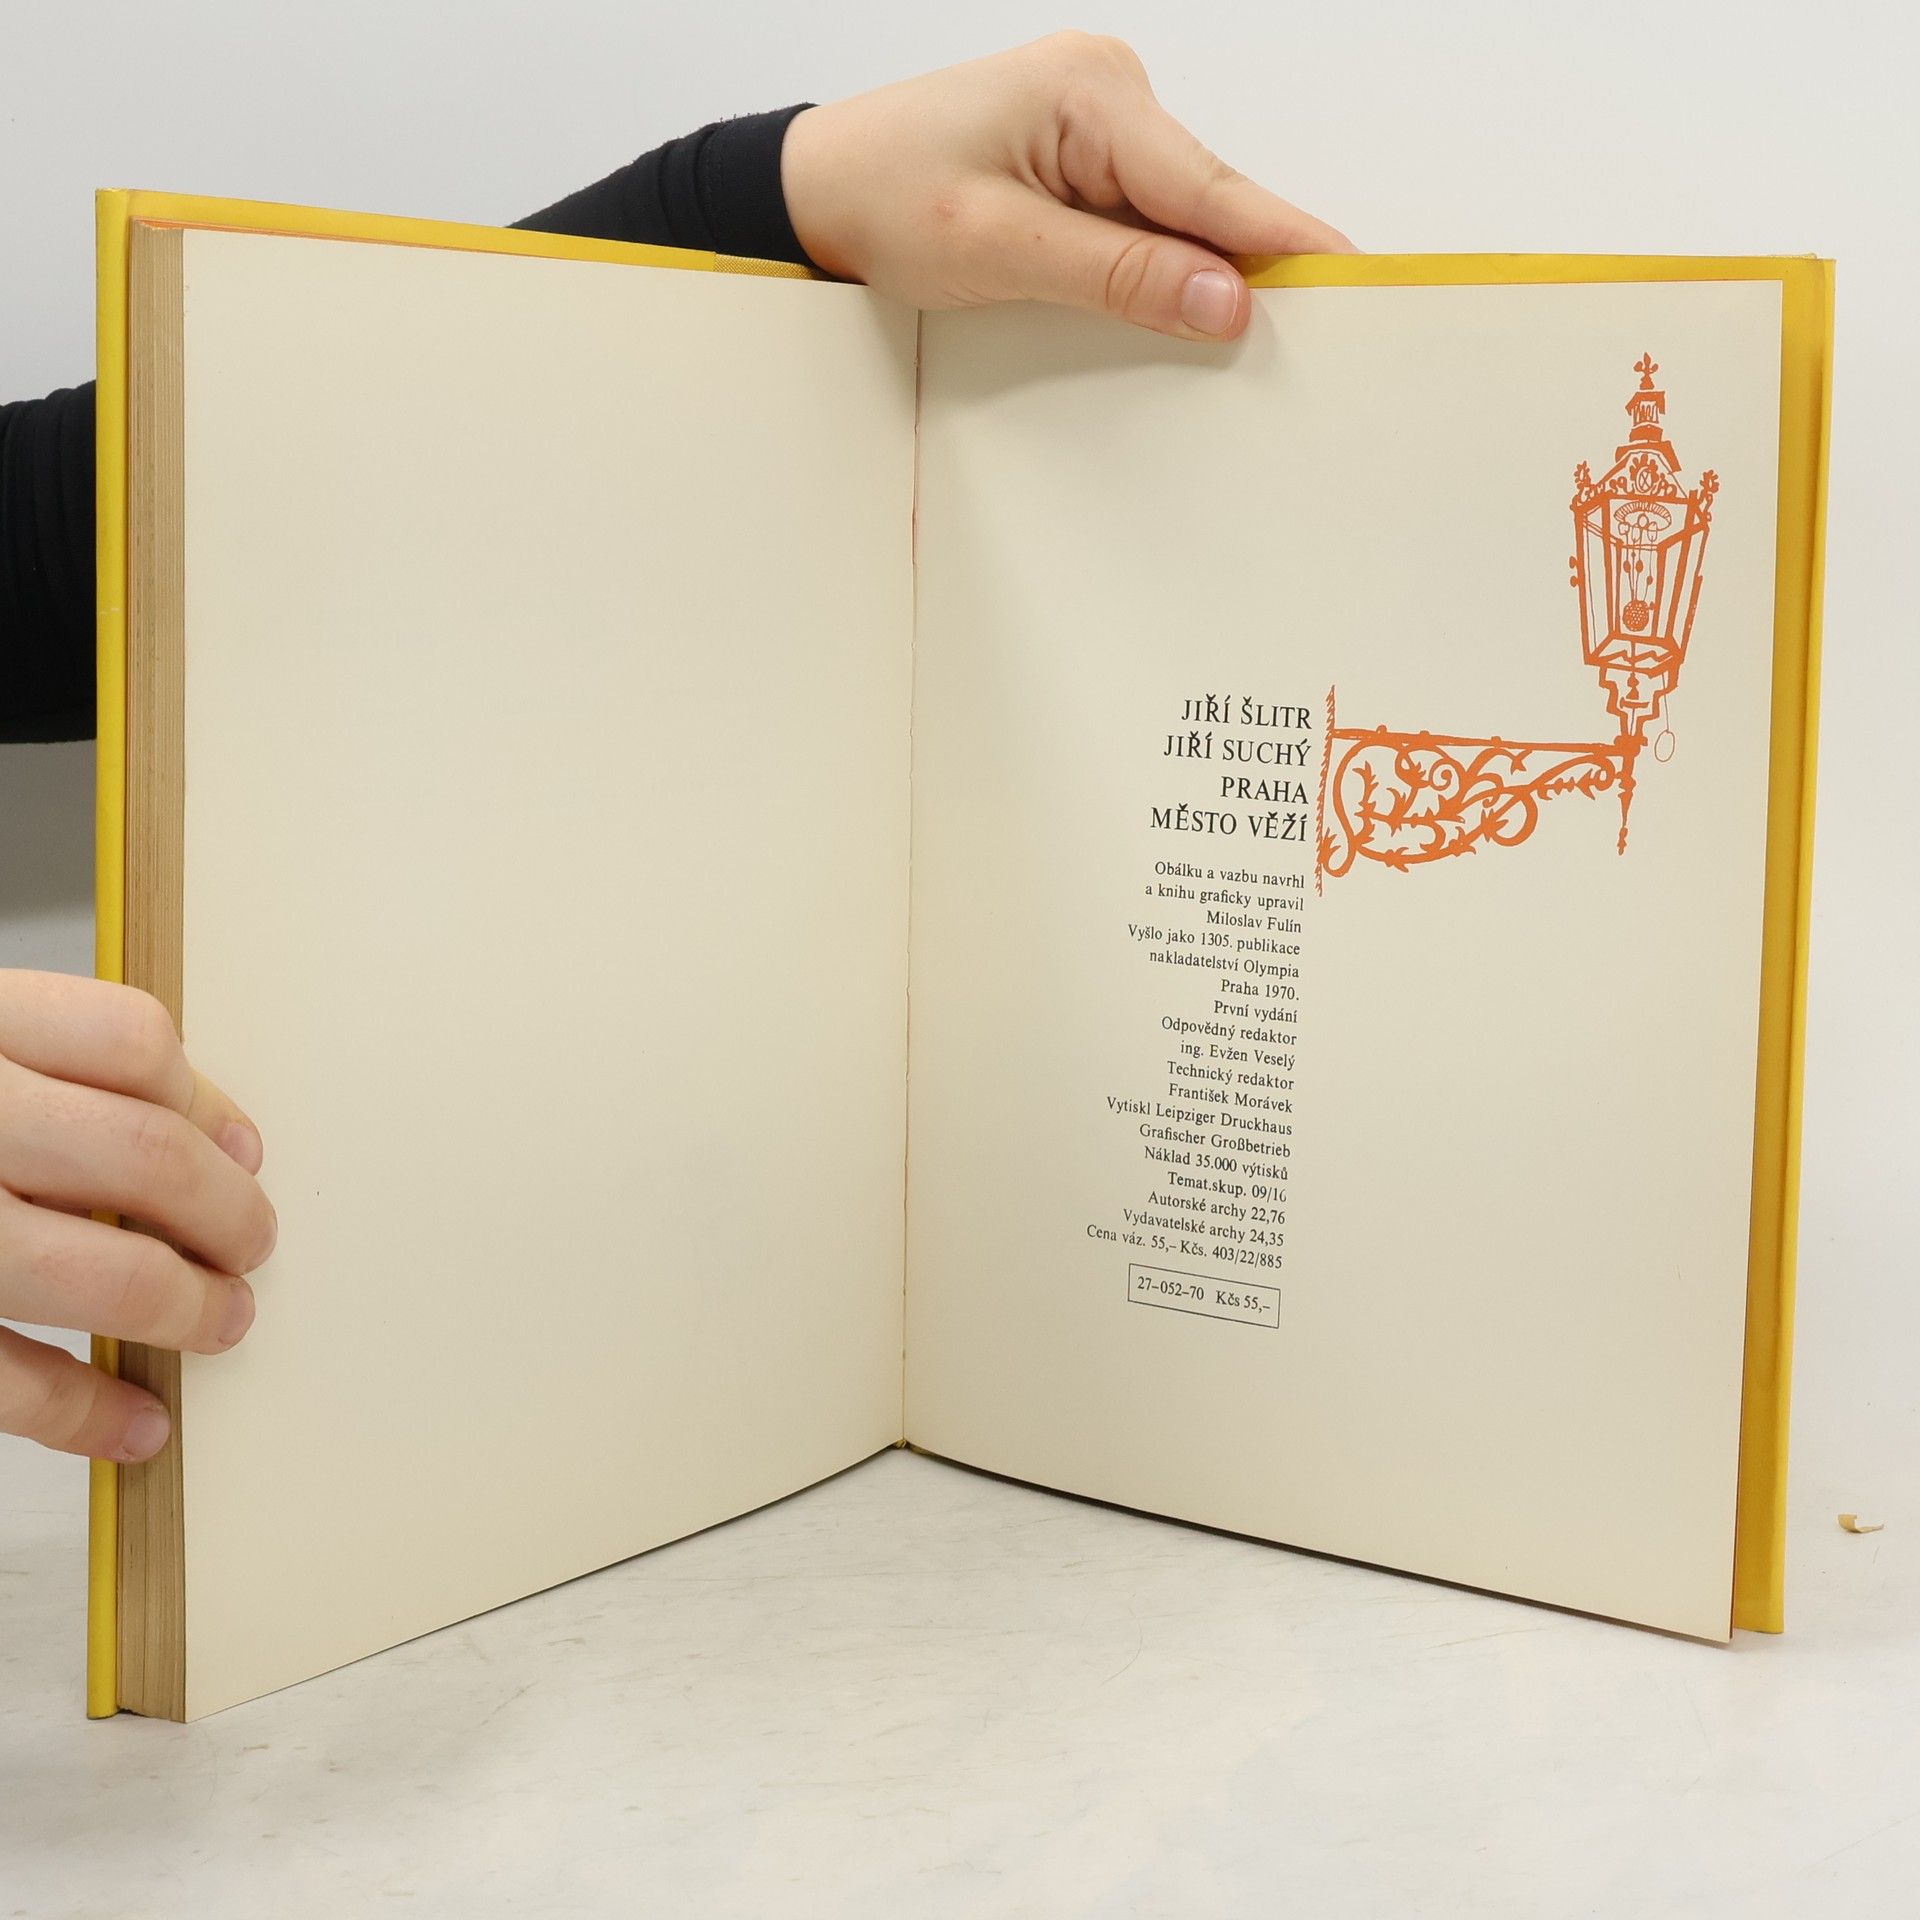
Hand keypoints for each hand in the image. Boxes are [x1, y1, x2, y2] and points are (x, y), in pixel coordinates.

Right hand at [0, 972, 275, 1460]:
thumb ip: (33, 1063)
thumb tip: (204, 1132)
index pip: (129, 1043)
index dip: (208, 1103)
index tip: (241, 1150)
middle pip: (142, 1156)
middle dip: (225, 1214)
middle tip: (253, 1245)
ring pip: (94, 1269)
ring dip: (184, 1308)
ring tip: (221, 1322)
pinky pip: (1, 1379)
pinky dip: (84, 1411)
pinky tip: (136, 1424)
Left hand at [781, 32, 1353, 343]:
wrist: (814, 190)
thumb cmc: (881, 199)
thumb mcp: (999, 248)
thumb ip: (1118, 275)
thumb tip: (1225, 301)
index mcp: (1091, 94)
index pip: (1211, 187)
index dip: (1283, 242)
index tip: (1354, 278)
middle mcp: (1107, 90)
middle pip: (1206, 201)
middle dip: (1245, 269)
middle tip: (1310, 339)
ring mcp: (1097, 119)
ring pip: (1179, 215)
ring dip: (1195, 274)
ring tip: (1244, 340)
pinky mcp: (1082, 155)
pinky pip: (1145, 217)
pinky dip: (1159, 265)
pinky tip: (1174, 308)